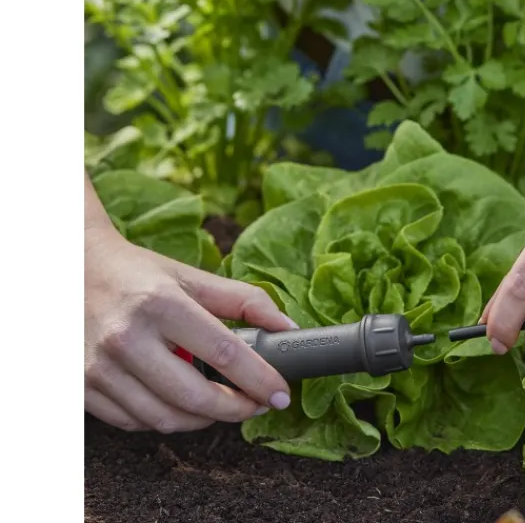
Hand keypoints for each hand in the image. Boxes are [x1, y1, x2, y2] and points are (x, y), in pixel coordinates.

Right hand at [84, 228, 295, 432]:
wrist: (69, 269)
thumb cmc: (137, 274)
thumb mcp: (191, 277)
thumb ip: (243, 301)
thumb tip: (286, 328)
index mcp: (161, 304)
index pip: (224, 353)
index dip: (259, 380)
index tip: (280, 394)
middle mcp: (126, 337)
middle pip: (195, 397)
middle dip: (236, 409)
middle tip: (255, 405)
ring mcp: (98, 366)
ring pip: (164, 419)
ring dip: (203, 421)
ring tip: (221, 405)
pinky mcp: (79, 386)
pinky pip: (133, 423)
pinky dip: (164, 420)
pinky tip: (179, 404)